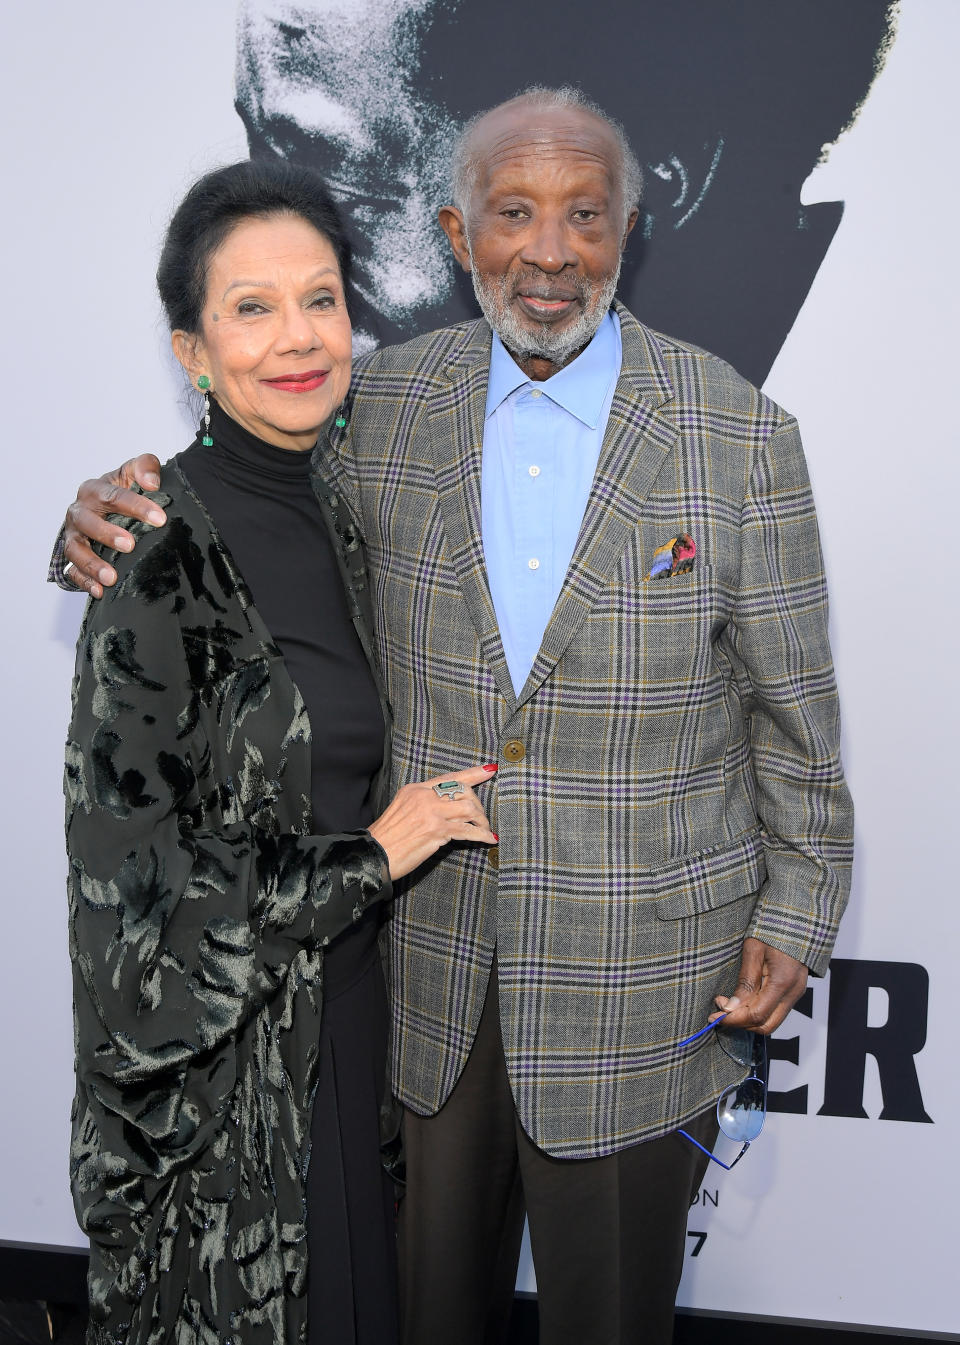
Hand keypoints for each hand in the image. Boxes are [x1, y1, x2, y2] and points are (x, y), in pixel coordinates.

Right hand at [64, 455, 166, 596]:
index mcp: (94, 490)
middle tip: (129, 545)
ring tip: (111, 577)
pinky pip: (72, 571)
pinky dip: (84, 581)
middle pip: (87, 522)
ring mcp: (73, 535)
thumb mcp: (133, 472)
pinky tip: (100, 591)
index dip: (136, 506)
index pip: (113, 495)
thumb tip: (152, 483)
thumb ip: (145, 467)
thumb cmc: (122, 490)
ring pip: (75, 549)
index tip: (160, 518)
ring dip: (92, 564)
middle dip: (107, 534)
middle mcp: (79, 512)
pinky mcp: (72, 556)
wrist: (103, 507)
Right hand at [368, 765, 496, 880]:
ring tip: (484, 830)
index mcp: (414, 789)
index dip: (472, 773)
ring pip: (468, 808)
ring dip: (481, 820)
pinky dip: (482, 835)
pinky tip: (488, 839)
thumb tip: (447, 812)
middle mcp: (423, 796)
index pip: (448, 777)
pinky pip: (467, 830)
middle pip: (463, 790)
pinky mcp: (436, 830)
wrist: (373, 855)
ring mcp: (431, 812)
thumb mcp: (401, 811)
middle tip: (482, 819)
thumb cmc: (386, 839)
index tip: (489, 770)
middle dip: (478, 805)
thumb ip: (422, 806)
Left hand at [709, 936, 807, 1034]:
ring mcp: (797, 993)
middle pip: (767, 1026)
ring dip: (749, 1019)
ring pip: (772, 1021)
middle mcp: (793, 993)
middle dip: (741, 1023)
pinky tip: (744, 999)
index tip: (715, 1015)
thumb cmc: (774, 927)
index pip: (757, 1015)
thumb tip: (730, 1008)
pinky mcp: (795, 990)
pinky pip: (776, 1010)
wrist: (799, 916)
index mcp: (783, 982)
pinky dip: (758, 1011)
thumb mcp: (754, 949)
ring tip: (729, 1004)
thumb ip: (745, 981)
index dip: (733, 1019)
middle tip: (720, 1012)